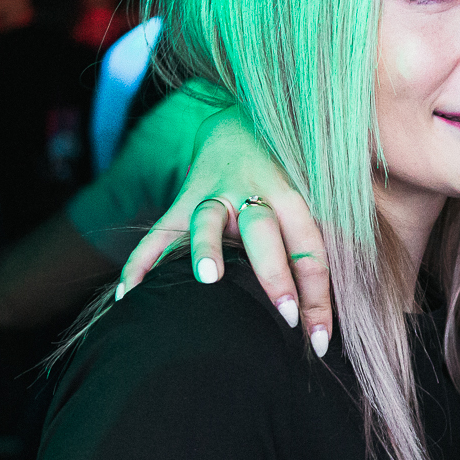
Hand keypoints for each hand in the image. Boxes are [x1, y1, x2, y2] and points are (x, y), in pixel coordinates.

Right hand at [117, 107, 334, 352]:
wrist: (238, 120)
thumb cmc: (284, 172)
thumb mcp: (310, 194)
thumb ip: (319, 240)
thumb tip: (331, 313)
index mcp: (292, 196)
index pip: (310, 248)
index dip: (318, 293)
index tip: (319, 338)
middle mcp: (252, 192)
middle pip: (264, 230)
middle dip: (275, 273)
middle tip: (285, 313)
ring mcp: (213, 194)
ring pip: (208, 221)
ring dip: (207, 249)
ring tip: (208, 278)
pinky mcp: (182, 199)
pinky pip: (159, 233)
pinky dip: (141, 261)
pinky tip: (128, 294)